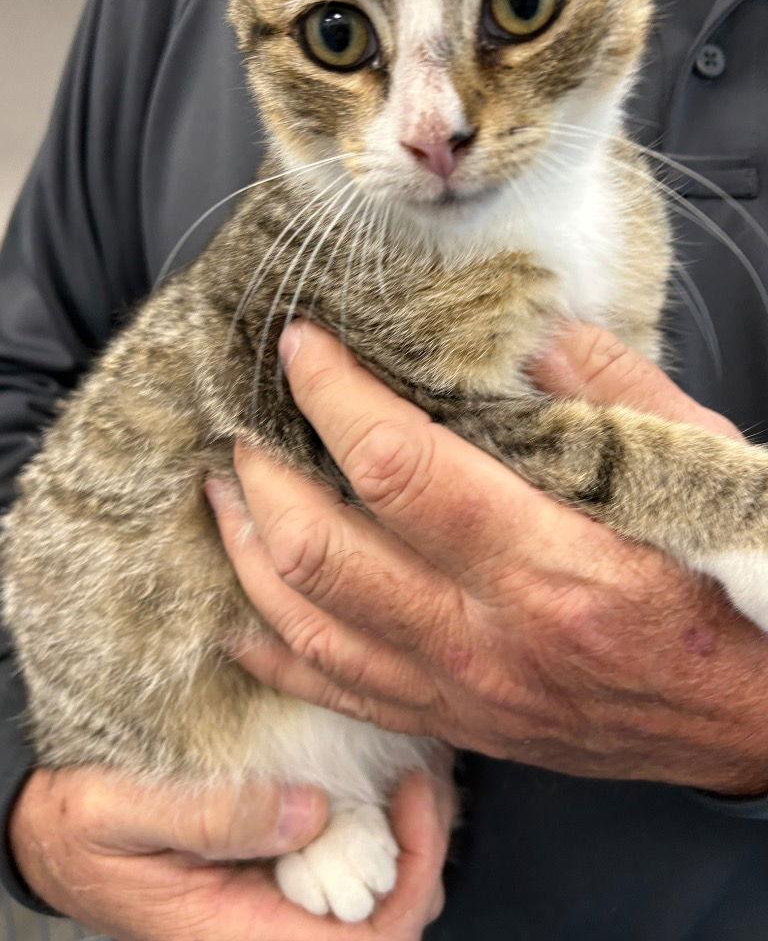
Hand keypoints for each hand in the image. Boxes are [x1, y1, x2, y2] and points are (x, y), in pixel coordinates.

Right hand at [11, 766, 447, 939]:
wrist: (53, 833)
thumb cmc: (79, 829)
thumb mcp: (122, 813)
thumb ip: (211, 814)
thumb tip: (312, 812)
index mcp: (240, 933)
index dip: (410, 878)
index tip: (413, 799)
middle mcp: (272, 923)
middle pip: (390, 912)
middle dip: (423, 842)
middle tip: (422, 767)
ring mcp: (279, 893)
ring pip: (379, 882)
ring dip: (406, 825)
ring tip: (407, 760)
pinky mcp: (276, 860)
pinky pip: (349, 850)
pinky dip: (376, 810)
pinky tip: (376, 766)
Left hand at [209, 320, 767, 796]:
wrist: (754, 715)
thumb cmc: (728, 589)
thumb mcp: (688, 466)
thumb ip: (599, 387)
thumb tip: (516, 331)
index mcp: (552, 561)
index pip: (398, 467)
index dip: (333, 395)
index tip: (301, 346)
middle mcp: (491, 636)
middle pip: (324, 548)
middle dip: (264, 471)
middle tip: (245, 418)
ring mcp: (464, 691)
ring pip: (308, 624)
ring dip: (249, 548)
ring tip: (225, 489)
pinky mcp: (457, 724)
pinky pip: (336, 691)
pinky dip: (275, 644)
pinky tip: (244, 605)